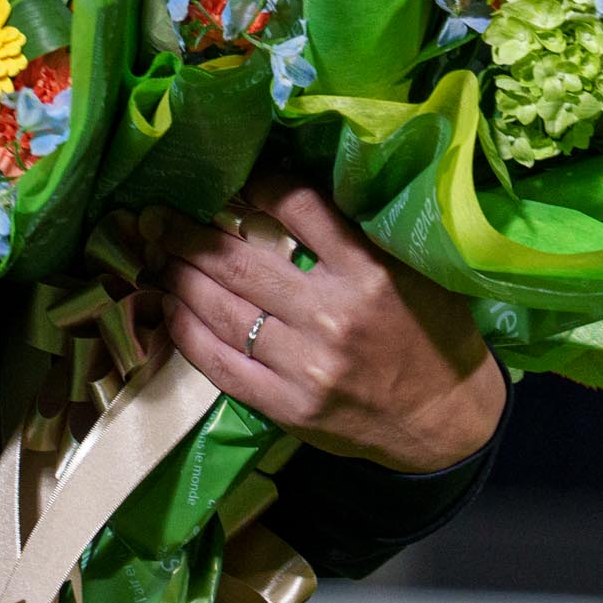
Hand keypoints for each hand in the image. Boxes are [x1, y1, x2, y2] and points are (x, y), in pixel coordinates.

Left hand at [128, 168, 503, 473]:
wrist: (446, 421)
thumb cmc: (432, 335)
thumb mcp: (412, 270)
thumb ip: (356, 238)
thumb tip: (286, 196)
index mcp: (369, 270)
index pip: (298, 206)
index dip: (257, 185)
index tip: (235, 181)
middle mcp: (333, 314)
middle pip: (240, 262)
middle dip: (188, 236)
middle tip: (156, 217)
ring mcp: (307, 365)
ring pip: (222, 312)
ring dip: (180, 280)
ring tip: (156, 258)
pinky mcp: (289, 407)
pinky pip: (222, 366)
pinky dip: (188, 335)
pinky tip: (171, 311)